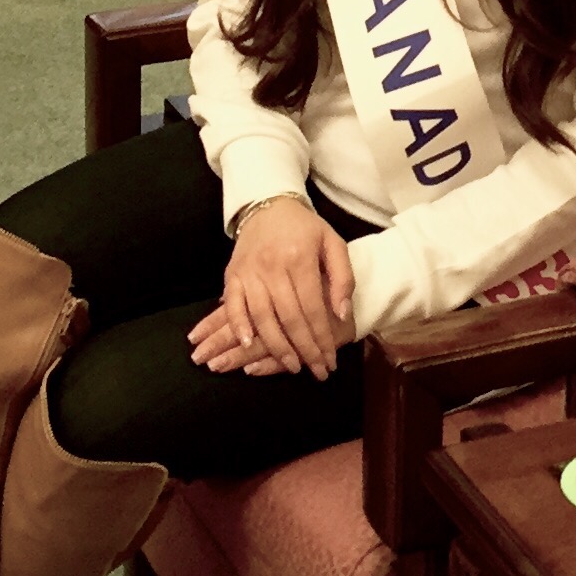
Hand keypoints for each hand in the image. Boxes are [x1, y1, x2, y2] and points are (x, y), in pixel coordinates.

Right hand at [191, 197, 355, 378]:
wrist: (269, 205)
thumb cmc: (306, 229)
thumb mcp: (333, 244)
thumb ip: (343, 278)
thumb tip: (341, 314)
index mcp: (300, 258)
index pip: (312, 308)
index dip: (322, 338)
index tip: (330, 361)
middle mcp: (273, 267)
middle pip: (289, 318)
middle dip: (304, 349)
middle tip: (316, 371)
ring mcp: (250, 272)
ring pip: (262, 317)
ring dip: (276, 346)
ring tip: (292, 365)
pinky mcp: (232, 275)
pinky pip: (233, 305)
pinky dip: (239, 326)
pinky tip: (248, 345)